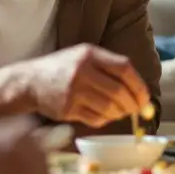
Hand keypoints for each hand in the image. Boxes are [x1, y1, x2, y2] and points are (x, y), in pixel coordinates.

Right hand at [20, 44, 150, 127]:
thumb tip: (139, 92)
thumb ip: (109, 67)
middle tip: (137, 110)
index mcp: (89, 54)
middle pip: (118, 91)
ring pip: (109, 108)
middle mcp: (81, 71)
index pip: (124, 68)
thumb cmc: (63, 69)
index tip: (144, 97)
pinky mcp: (67, 109)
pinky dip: (105, 119)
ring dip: (120, 113)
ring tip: (121, 112)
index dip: (139, 85)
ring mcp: (73, 91)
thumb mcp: (84, 56)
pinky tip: (104, 115)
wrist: (29, 82)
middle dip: (132, 104)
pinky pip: (95, 119)